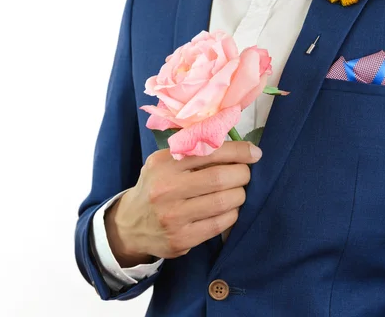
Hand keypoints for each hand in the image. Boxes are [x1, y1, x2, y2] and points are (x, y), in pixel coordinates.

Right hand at [105, 141, 261, 266]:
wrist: (130, 224)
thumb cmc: (156, 186)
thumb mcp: (164, 162)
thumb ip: (193, 151)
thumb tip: (237, 145)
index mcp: (164, 163)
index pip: (210, 151)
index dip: (239, 151)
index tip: (254, 153)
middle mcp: (166, 189)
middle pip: (221, 178)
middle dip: (242, 174)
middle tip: (245, 174)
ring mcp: (173, 216)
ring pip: (224, 202)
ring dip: (240, 195)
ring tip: (237, 191)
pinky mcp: (181, 239)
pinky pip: (220, 224)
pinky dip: (232, 214)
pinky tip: (228, 209)